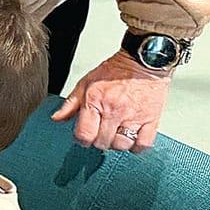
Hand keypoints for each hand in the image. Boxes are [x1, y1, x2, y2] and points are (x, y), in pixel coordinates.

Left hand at [52, 50, 170, 152]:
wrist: (143, 62)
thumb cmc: (115, 72)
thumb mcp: (86, 83)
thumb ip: (70, 104)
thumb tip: (57, 118)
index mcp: (95, 102)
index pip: (84, 134)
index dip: (81, 139)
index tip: (84, 137)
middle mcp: (114, 111)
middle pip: (102, 142)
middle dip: (98, 140)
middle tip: (100, 132)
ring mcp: (134, 117)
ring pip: (121, 145)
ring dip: (116, 144)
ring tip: (115, 134)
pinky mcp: (151, 120)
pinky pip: (143, 144)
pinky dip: (137, 146)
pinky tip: (132, 138)